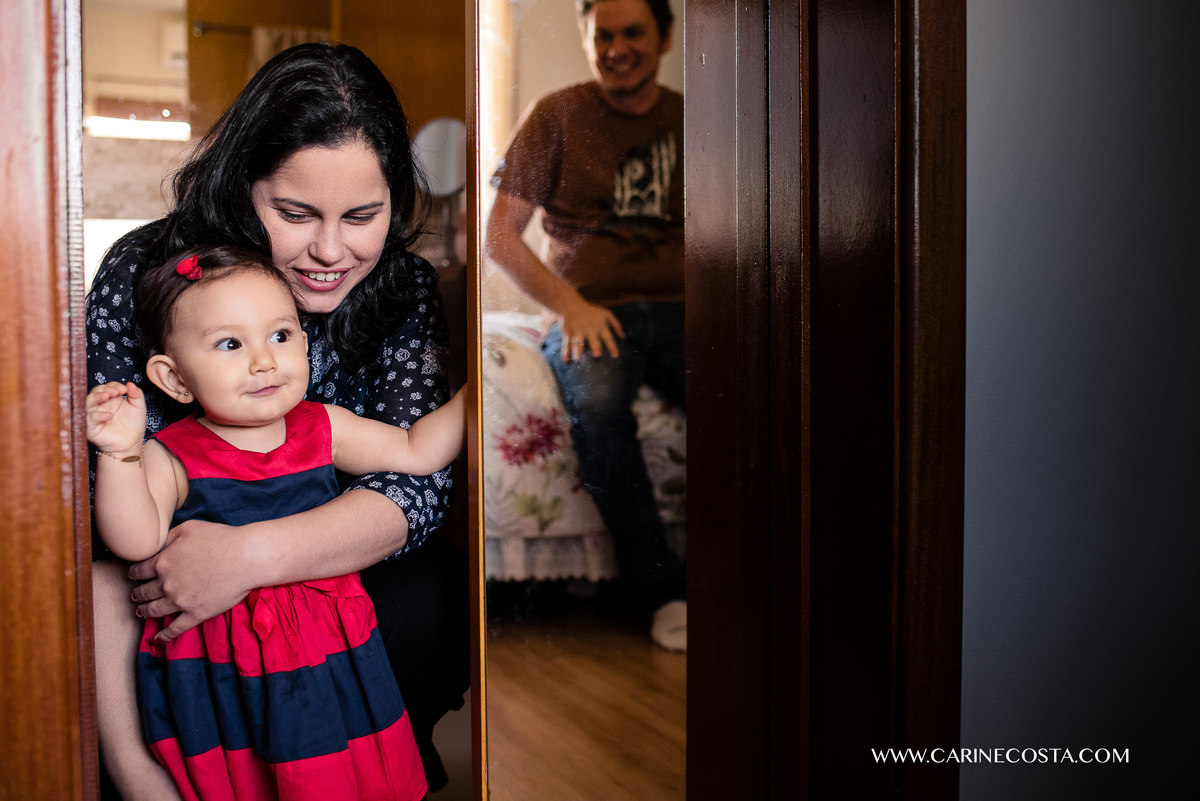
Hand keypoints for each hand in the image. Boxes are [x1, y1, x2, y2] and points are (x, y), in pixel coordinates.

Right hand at [86, 382, 145, 455]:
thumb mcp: (138, 407)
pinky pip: (90, 419)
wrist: (131, 443)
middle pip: (95, 392)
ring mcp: (94, 415)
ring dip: (97, 397)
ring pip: (88, 403)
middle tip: (113, 391)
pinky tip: (109, 415)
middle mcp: (101, 406)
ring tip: (107, 397)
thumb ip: (136, 395)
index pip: (107, 387)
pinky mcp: (91, 427)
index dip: (114, 386)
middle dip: (103, 390)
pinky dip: (98, 415)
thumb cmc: (133, 425)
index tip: (124, 389)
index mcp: (111, 399)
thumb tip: (130, 384)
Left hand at [127, 518, 253, 643]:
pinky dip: (164, 635)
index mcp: (162, 562)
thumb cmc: (220, 538)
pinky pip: (175, 628)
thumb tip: (157, 544)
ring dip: (145, 611)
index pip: (139, 570)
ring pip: (155, 610)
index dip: (134, 573)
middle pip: (144, 592)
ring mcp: (180, 601)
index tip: (134, 575)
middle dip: (138, 593)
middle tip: (136, 594)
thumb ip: (168, 537)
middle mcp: (166, 584)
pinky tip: (157, 639)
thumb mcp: (188, 528)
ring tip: (142, 611)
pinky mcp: (196, 614)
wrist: (245, 558)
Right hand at [555, 298, 624, 361]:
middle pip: (592, 339)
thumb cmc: (591, 311)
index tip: (615, 356)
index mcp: (600, 326)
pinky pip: (566, 344)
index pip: (608, 337)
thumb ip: (616, 325)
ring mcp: (577, 331)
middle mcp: (589, 329)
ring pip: (577, 342)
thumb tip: (624, 337)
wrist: (570, 305)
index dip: (612, 346)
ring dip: (577, 350)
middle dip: (595, 346)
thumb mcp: (606, 314)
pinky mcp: (567, 333)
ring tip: (577, 359)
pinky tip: (565, 361)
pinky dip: (565, 352)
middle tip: (597, 355)